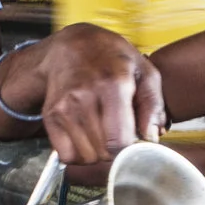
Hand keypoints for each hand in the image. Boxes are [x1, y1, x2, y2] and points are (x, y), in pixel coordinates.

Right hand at [30, 25, 164, 163]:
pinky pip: (67, 155)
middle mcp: (84, 98)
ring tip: (103, 133)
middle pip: (103, 153)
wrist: (71, 46)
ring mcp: (64, 108)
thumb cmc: (112, 59)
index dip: (130, 149)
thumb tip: (151, 137)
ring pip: (86, 158)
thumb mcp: (144, 71)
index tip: (134, 140)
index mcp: (113, 86)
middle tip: (119, 134)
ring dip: (98, 153)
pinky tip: (87, 137)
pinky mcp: (51, 116)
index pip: (119, 141)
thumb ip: (153, 105)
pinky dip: (79, 154)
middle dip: (116, 150)